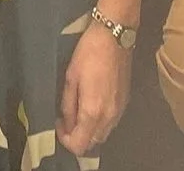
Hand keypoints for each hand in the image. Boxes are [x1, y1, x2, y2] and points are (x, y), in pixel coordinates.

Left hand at [57, 20, 132, 154]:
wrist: (114, 38)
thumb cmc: (89, 54)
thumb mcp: (71, 78)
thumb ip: (68, 105)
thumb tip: (66, 122)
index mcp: (93, 111)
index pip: (79, 144)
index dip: (65, 139)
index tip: (58, 123)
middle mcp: (109, 116)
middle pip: (92, 143)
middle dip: (77, 136)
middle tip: (66, 119)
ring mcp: (119, 111)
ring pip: (103, 134)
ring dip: (89, 130)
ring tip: (77, 111)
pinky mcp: (125, 103)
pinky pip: (111, 123)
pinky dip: (100, 122)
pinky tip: (91, 105)